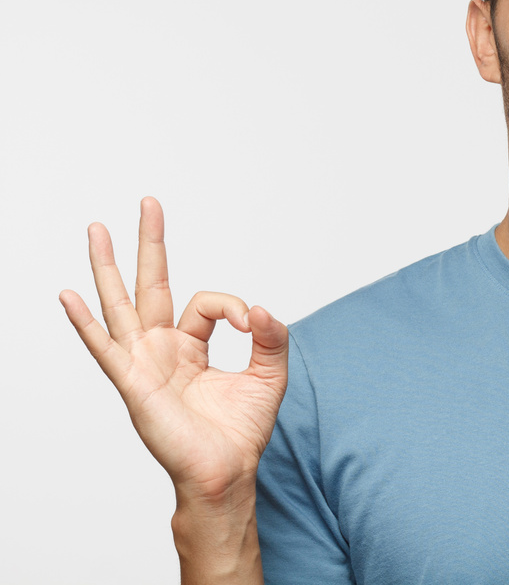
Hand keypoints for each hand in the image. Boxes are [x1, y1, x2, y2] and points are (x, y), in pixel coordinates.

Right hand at [60, 197, 287, 503]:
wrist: (225, 472)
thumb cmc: (241, 430)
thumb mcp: (269, 374)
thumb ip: (272, 337)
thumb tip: (265, 308)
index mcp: (190, 345)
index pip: (207, 303)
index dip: (235, 307)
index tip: (254, 324)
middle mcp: (161, 349)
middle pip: (150, 284)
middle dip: (149, 244)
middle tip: (149, 203)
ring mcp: (143, 364)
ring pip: (120, 305)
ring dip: (107, 267)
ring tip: (96, 229)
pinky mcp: (134, 384)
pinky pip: (105, 348)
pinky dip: (85, 323)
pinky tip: (68, 296)